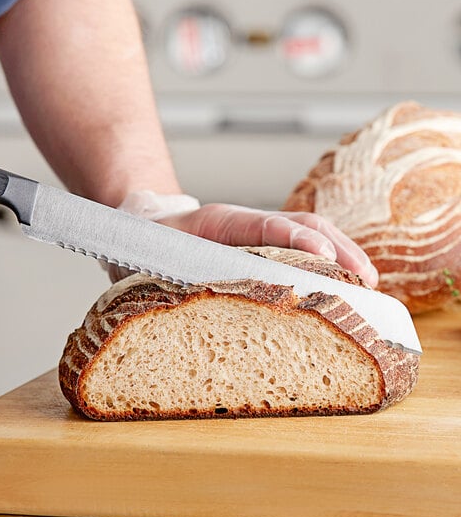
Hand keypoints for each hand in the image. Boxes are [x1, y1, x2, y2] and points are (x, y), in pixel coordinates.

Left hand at [157, 204, 378, 286]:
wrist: (148, 224)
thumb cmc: (151, 241)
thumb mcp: (155, 252)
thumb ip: (173, 267)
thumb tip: (197, 295)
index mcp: (221, 221)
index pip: (267, 225)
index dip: (298, 240)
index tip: (326, 258)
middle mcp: (248, 224)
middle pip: (303, 225)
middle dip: (339, 248)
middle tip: (367, 279)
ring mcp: (258, 233)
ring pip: (310, 233)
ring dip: (342, 254)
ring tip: (369, 282)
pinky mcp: (262, 246)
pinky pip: (302, 247)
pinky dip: (328, 261)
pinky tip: (345, 281)